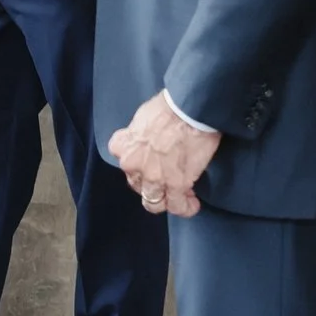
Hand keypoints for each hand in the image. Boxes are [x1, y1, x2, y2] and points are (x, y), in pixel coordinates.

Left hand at [108, 91, 220, 217]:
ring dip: (165, 201)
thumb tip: (149, 137)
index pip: (123, 161)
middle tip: (166, 178)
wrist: (189, 110)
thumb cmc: (169, 107)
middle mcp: (133, 165)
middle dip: (150, 183)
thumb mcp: (142, 117)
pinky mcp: (176, 184)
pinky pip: (177, 205)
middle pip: (137, 184)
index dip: (137, 163)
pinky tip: (192, 204)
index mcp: (123, 147)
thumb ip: (139, 134)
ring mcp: (154, 177)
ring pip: (153, 202)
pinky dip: (185, 208)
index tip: (149, 160)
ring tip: (178, 197)